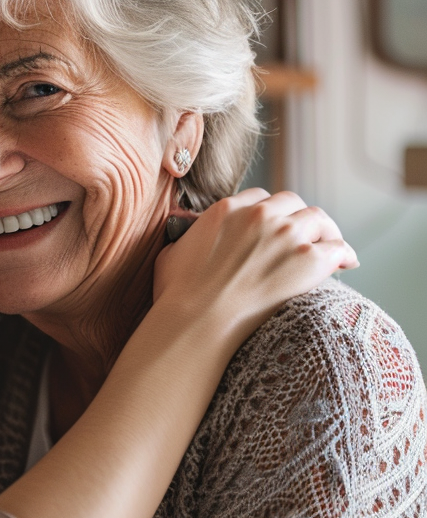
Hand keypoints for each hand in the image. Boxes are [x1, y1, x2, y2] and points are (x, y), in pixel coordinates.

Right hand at [153, 188, 357, 349]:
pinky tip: (346, 263)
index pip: (260, 197)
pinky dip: (344, 253)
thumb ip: (184, 237)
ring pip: (318, 218)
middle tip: (303, 235)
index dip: (269, 211)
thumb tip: (184, 237)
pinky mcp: (308, 260)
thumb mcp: (171, 254)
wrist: (198, 320)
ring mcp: (286, 235)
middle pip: (291, 202)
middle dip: (297, 216)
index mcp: (227, 209)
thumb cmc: (180, 295)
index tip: (274, 225)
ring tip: (327, 246)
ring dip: (323, 231)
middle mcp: (259, 215)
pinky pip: (338, 247)